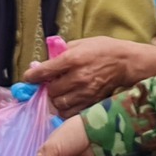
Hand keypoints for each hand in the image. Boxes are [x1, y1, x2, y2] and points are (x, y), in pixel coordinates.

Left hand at [22, 36, 155, 116]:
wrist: (126, 63)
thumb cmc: (104, 49)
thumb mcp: (82, 43)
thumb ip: (62, 52)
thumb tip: (45, 61)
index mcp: (73, 59)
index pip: (45, 71)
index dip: (32, 76)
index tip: (29, 77)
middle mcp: (78, 77)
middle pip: (51, 90)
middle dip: (47, 88)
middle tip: (49, 84)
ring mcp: (86, 92)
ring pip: (60, 104)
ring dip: (56, 100)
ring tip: (59, 93)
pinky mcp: (92, 102)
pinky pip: (72, 111)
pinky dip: (66, 108)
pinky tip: (68, 101)